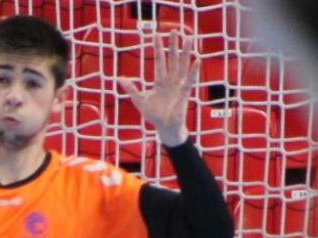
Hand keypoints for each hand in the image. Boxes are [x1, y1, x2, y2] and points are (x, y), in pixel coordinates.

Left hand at [118, 32, 199, 146]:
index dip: (157, 49)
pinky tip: (197, 61)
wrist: (164, 127)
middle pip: (172, 59)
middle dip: (172, 45)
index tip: (156, 35)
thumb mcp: (139, 100)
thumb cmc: (154, 114)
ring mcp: (178, 86)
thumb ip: (131, 88)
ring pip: (182, 65)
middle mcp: (170, 80)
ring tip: (189, 38)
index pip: (158, 61)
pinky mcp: (185, 93)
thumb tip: (120, 78)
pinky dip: (193, 71)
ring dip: (185, 52)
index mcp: (160, 81)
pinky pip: (190, 80)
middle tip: (173, 30)